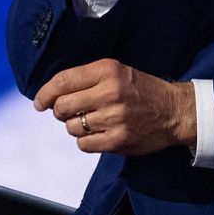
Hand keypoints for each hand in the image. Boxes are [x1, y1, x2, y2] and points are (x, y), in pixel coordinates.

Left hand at [33, 59, 196, 154]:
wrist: (173, 111)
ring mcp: (114, 118)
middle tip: (67, 112)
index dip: (45, 93)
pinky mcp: (118, 140)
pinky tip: (98, 133)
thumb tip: (51, 94)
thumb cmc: (141, 90)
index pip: (63, 81)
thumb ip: (87, 79)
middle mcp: (110, 92)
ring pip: (71, 127)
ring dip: (75, 126)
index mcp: (108, 70)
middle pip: (63, 106)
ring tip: (90, 121)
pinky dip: (86, 140)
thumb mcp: (117, 71)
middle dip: (59, 111)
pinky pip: (84, 144)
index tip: (39, 101)